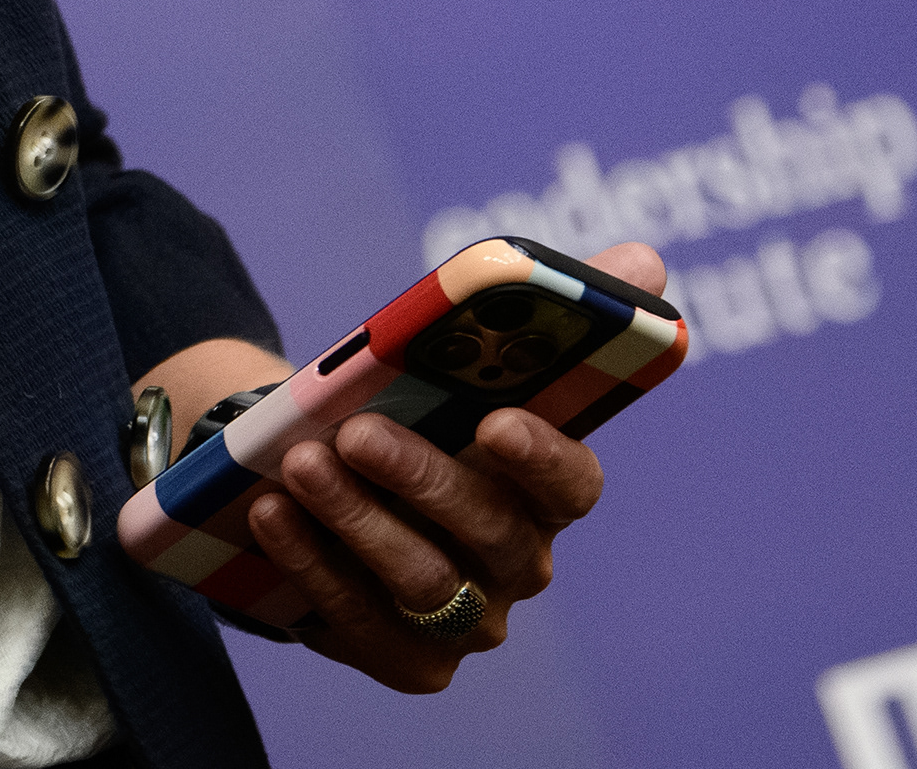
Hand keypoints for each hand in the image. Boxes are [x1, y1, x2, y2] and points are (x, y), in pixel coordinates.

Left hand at [242, 241, 662, 692]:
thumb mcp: (450, 360)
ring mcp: (470, 619)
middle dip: (420, 478)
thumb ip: (537, 306)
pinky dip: (313, 565)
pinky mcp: (409, 657)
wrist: (319, 477)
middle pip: (490, 531)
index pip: (573, 484)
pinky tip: (270, 513)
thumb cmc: (403, 412)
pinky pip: (364, 622)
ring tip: (298, 464)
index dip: (541, 456)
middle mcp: (519, 561)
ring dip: (357, 518)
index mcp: (543, 488)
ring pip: (426, 579)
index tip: (495, 419)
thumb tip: (646, 258)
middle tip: (354, 431)